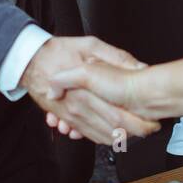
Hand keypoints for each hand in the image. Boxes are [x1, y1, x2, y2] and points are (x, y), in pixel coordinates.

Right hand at [20, 36, 158, 146]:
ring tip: (136, 131)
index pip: (118, 117)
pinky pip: (87, 134)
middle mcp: (79, 107)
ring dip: (119, 137)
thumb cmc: (59, 51)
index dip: (138, 124)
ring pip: (100, 136)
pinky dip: (102, 137)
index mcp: (87, 91)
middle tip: (150, 129)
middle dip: (134, 134)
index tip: (152, 122)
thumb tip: (139, 67)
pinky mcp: (66, 118)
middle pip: (112, 130)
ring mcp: (71, 116)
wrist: (30, 61)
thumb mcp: (90, 45)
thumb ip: (115, 57)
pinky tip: (113, 133)